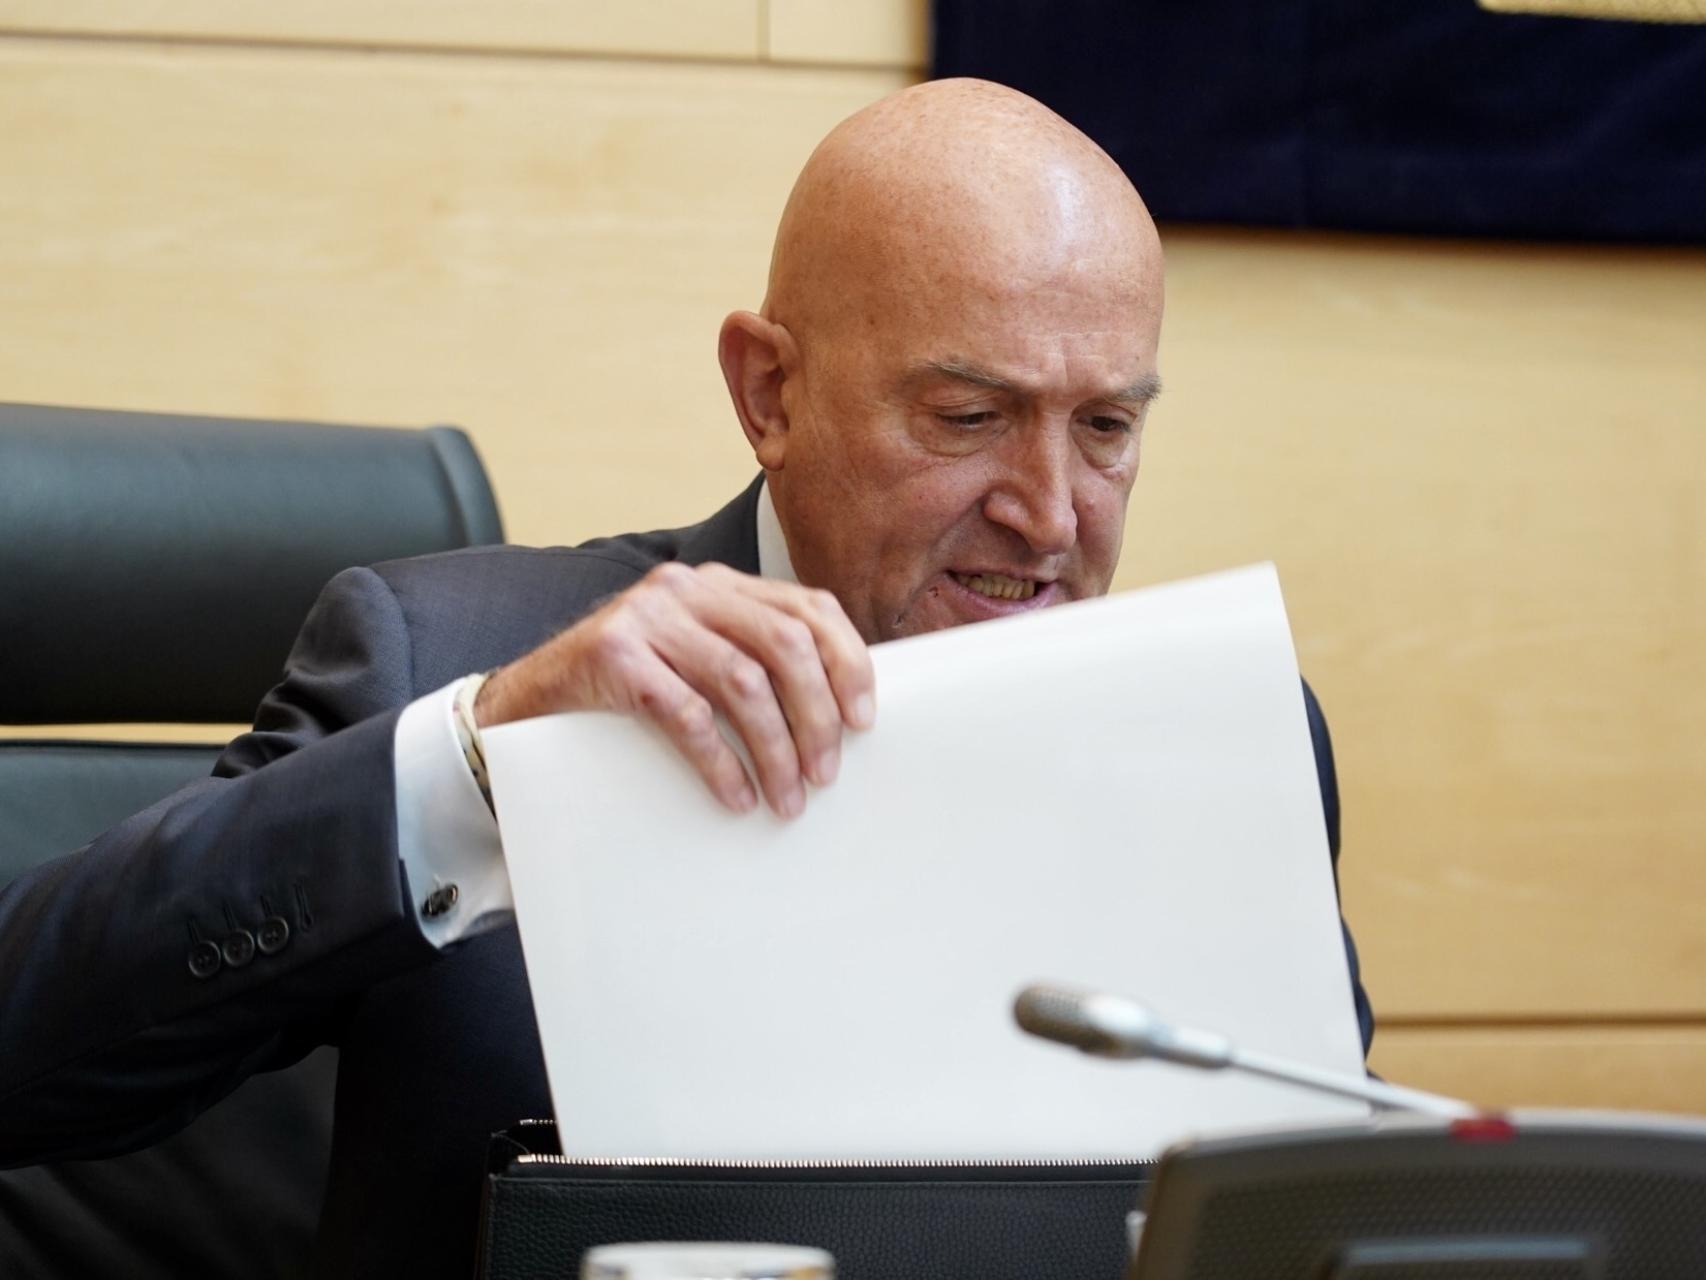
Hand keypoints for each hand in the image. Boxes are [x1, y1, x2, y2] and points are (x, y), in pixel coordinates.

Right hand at [475, 562, 874, 816]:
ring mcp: (647, 617)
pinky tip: (736, 796)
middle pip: (784, 644)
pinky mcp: (612, 654)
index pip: (810, 609)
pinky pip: (686, 713)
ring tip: (788, 799)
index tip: (864, 721)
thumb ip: (753, 662)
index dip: (848, 663)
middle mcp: (688, 588)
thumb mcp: (697, 660)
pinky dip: (720, 763)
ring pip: (741, 681)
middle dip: (816, 715)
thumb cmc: (630, 690)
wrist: (529, 699)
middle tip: (825, 773)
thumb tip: (840, 716)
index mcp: (721, 584)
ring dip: (775, 749)